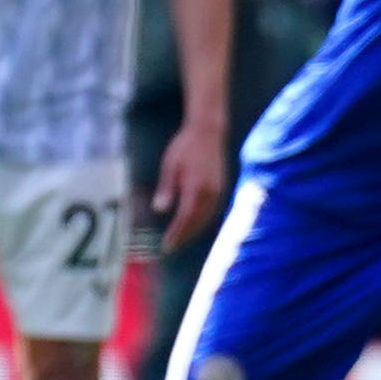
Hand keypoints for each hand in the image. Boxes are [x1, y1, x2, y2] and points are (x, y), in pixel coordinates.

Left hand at [151, 117, 228, 252]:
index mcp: (196, 188)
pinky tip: (193, 224)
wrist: (208, 132)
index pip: (185, 218)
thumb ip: (166, 189)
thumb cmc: (185, 147)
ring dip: (194, 231)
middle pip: (197, 222)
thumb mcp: (170, 166)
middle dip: (184, 236)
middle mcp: (210, 193)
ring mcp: (218, 191)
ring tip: (180, 239)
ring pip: (206, 218)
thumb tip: (159, 210)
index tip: (167, 246)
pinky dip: (202, 221)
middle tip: (171, 247)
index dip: (176, 234)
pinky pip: (212, 211)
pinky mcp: (221, 188)